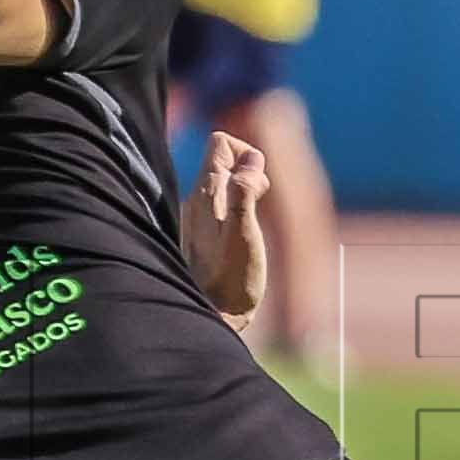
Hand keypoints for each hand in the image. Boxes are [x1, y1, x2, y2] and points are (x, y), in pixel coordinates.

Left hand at [191, 129, 271, 322]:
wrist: (214, 316)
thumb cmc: (231, 280)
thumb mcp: (244, 232)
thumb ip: (245, 192)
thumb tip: (252, 157)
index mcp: (207, 194)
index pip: (220, 143)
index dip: (246, 151)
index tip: (260, 182)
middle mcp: (198, 200)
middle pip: (224, 160)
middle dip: (250, 171)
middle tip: (261, 201)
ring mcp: (199, 216)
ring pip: (225, 183)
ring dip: (247, 191)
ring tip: (255, 221)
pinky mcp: (205, 233)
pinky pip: (224, 204)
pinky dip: (241, 208)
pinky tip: (247, 235)